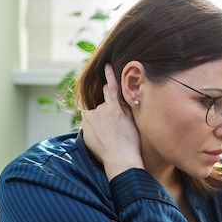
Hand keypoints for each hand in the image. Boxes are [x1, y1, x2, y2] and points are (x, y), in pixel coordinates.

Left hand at [81, 64, 143, 179]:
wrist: (122, 157)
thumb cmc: (132, 144)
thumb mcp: (134, 123)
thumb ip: (127, 111)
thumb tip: (123, 104)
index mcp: (120, 107)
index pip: (113, 87)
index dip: (109, 75)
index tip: (106, 65)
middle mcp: (106, 107)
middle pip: (102, 104)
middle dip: (106, 112)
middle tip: (113, 127)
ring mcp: (95, 114)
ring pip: (94, 116)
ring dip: (98, 123)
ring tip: (107, 138)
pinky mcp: (87, 122)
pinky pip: (87, 123)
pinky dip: (91, 129)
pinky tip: (99, 139)